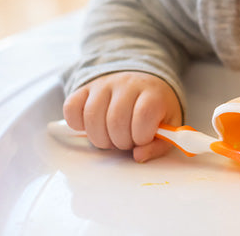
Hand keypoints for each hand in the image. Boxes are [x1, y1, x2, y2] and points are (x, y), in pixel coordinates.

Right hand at [63, 71, 181, 162]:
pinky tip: (92, 127)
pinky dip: (77, 124)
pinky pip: (71, 107)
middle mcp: (128, 84)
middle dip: (120, 141)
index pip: (143, 115)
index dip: (141, 136)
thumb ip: (159, 145)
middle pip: (115, 120)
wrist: (144, 82)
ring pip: (92, 116)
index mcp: (153, 93)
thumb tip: (139, 156)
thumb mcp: (169, 125)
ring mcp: (105, 84)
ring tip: (110, 137)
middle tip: (125, 141)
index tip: (143, 139)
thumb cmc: (156, 108)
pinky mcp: (85, 88)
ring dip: (99, 138)